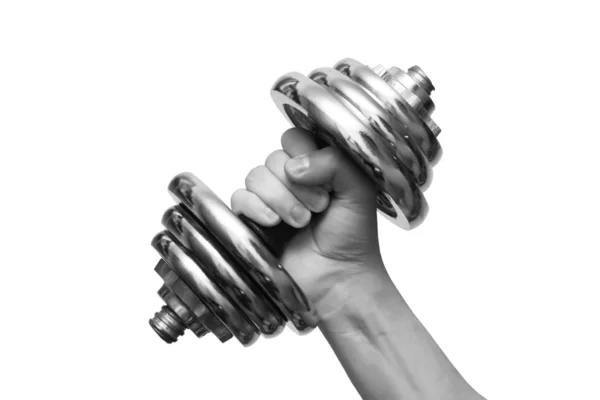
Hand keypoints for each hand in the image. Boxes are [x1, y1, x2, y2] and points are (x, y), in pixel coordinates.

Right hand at [231, 127, 387, 312]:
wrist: (338, 279)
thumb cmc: (352, 237)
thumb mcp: (359, 190)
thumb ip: (335, 161)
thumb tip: (295, 165)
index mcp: (315, 165)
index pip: (295, 138)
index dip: (305, 155)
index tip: (325, 182)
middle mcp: (289, 179)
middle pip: (274, 157)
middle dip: (296, 185)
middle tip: (318, 208)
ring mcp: (268, 199)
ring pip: (256, 176)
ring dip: (280, 199)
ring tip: (301, 222)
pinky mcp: (250, 220)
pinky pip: (239, 198)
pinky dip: (256, 208)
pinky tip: (274, 224)